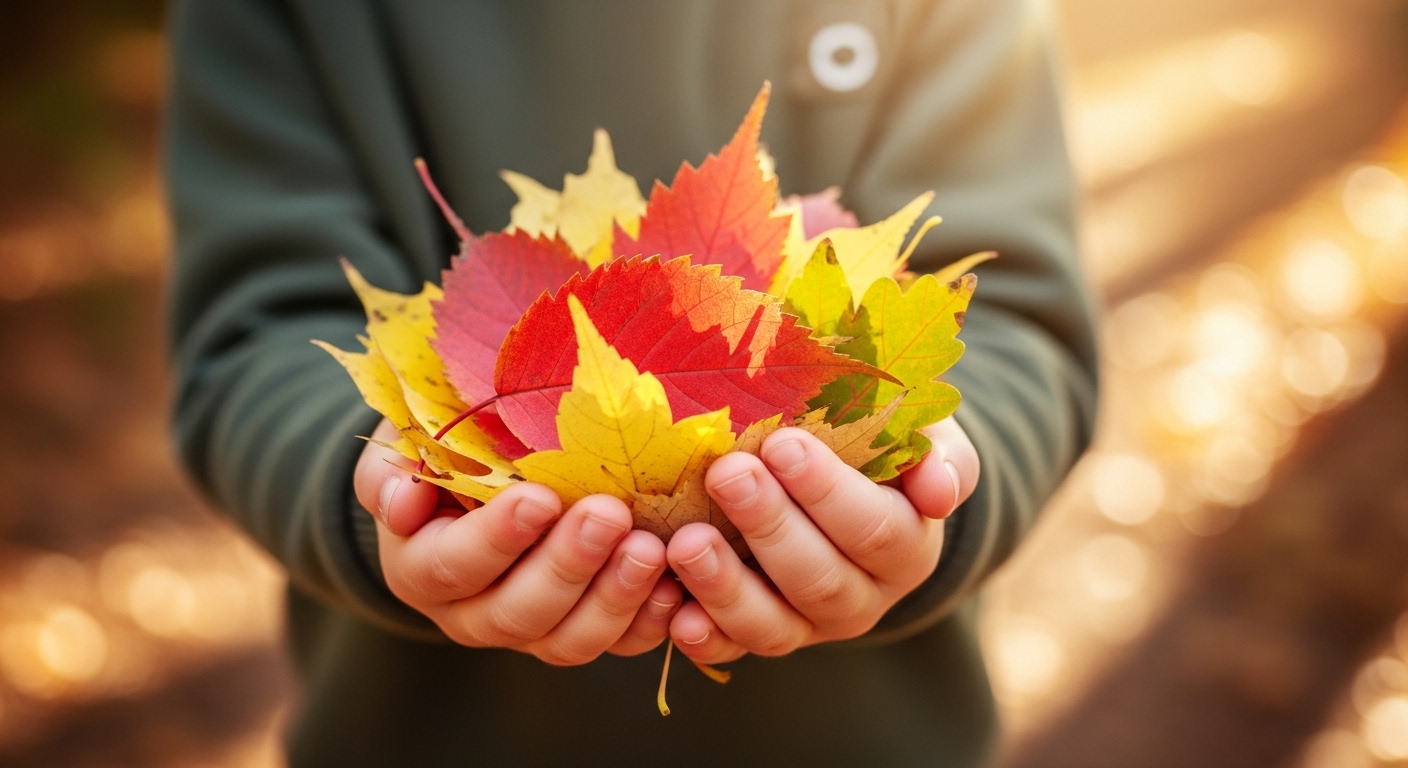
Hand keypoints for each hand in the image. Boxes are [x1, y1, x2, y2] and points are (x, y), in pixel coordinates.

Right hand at [353, 420, 681, 663]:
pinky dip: (649, 621)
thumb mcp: (405, 444)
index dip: (496, 539)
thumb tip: (404, 497)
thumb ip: (394, 468)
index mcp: (420, 569)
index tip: (540, 498)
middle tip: (609, 515)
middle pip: (517, 613)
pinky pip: (617, 645)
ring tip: (651, 549)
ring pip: (569, 641)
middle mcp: (470, 614)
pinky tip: (675, 586)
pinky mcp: (580, 632)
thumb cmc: (441, 451)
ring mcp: (530, 632)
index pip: (451, 567)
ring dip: (614, 598)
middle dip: (568, 566)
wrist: (476, 480)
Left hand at [665, 417, 978, 662]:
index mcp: (907, 546)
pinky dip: (703, 637)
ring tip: (686, 543)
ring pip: (774, 627)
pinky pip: (732, 648)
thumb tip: (940, 491)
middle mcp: (865, 597)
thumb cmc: (882, 442)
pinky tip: (675, 614)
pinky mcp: (762, 633)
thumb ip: (940, 455)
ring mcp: (810, 624)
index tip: (782, 443)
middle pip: (819, 579)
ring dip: (727, 588)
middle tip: (726, 473)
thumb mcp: (924, 435)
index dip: (827, 492)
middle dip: (769, 526)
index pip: (874, 528)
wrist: (854, 481)